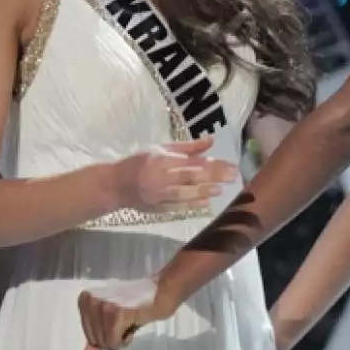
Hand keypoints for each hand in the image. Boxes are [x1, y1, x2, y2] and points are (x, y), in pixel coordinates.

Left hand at [78, 278, 175, 349]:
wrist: (161, 293)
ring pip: (103, 342)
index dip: (103, 335)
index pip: (87, 332)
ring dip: (118, 341)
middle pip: (93, 339)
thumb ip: (98, 338)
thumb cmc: (138, 304)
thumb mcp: (113, 321)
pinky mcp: (116, 312)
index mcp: (86, 299)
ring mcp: (104, 305)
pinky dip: (122, 342)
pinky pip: (112, 342)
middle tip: (125, 325)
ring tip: (129, 325)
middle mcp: (92, 300)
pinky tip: (131, 330)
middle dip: (110, 339)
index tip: (117, 324)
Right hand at [112, 136, 236, 211]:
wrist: (116, 185)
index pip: (192, 162)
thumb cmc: (140, 162)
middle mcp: (161, 177)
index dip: (213, 164)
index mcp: (162, 159)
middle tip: (233, 176)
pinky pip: (177, 206)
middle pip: (192, 177)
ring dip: (204, 192)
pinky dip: (192, 205)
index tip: (231, 165)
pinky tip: (206, 203)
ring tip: (220, 190)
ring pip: (185, 193)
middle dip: (214, 177)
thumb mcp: (162, 149)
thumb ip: (188, 147)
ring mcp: (159, 194)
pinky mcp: (157, 208)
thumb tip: (211, 141)